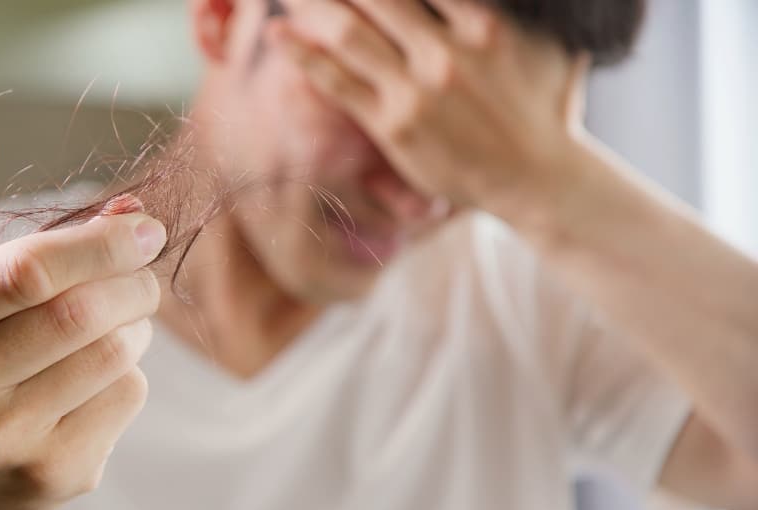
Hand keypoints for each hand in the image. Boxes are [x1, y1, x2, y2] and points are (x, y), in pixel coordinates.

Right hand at [0, 211, 165, 509]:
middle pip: (78, 314)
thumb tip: (134, 213)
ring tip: (116, 330)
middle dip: (132, 284)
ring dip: (136, 328)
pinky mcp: (50, 475)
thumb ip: (52, 249)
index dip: (100, 245)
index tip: (147, 231)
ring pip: (113, 353)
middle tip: (142, 282)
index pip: (25, 272)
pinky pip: (126, 395)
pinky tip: (98, 382)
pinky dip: (129, 374)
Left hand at [270, 0, 591, 212]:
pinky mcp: (392, 125)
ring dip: (312, 4)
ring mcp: (416, 90)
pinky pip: (338, 83)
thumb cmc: (544, 104)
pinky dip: (304, 55)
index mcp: (484, 25)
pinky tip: (279, 35)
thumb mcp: (543, 41)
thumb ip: (510, 6)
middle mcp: (446, 53)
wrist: (535, 176)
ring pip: (348, 32)